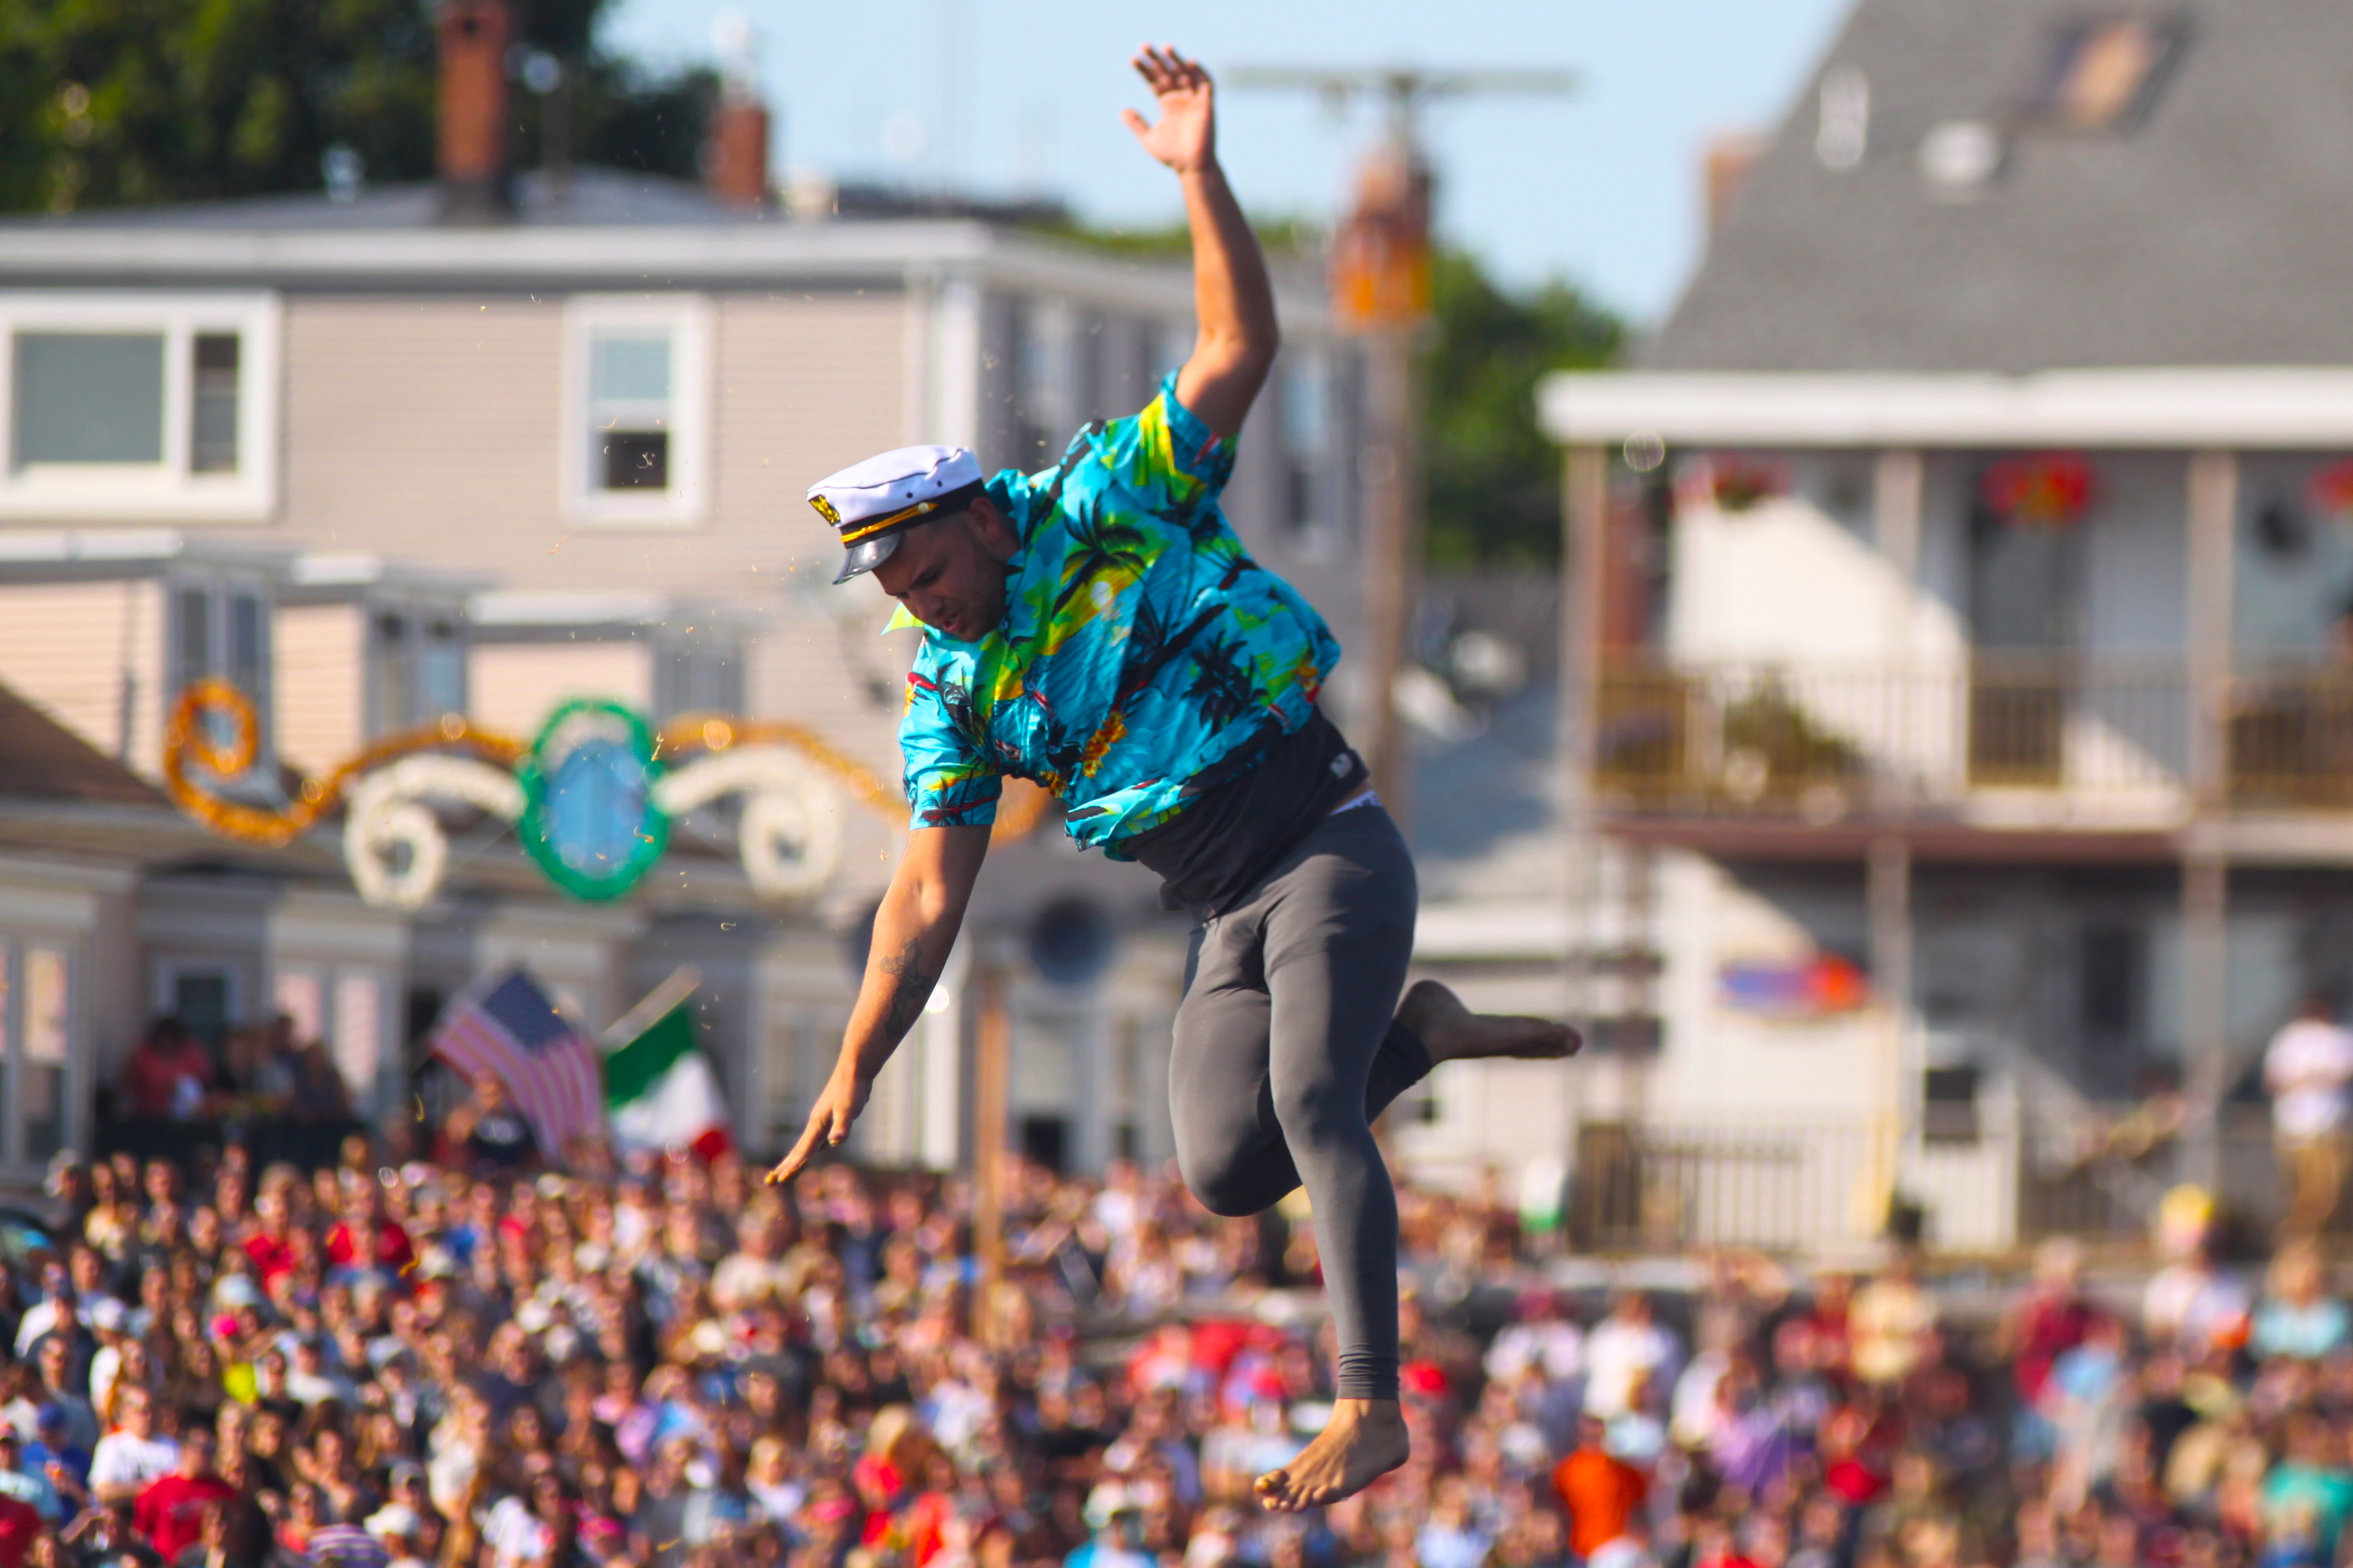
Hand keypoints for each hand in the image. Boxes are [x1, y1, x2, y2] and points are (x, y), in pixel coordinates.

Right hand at [765, 1064, 871, 1185]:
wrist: (855, 1069)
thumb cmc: (851, 1089)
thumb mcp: (848, 1110)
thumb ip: (841, 1126)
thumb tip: (834, 1143)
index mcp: (817, 1124)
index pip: (803, 1150)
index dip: (793, 1165)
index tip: (780, 1179)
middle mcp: (816, 1124)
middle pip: (798, 1150)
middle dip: (785, 1166)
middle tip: (770, 1182)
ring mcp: (822, 1121)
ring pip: (806, 1145)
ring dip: (796, 1159)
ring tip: (786, 1171)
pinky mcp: (831, 1118)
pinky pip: (817, 1139)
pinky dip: (811, 1149)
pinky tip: (815, 1151)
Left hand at [1123, 44, 1216, 174]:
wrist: (1192, 167)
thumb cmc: (1172, 156)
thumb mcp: (1149, 138)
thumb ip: (1137, 124)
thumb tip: (1123, 110)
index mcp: (1167, 104)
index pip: (1154, 81)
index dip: (1144, 70)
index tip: (1132, 60)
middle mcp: (1180, 99)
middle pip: (1168, 73)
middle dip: (1157, 60)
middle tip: (1144, 46)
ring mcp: (1194, 100)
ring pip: (1186, 74)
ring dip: (1177, 61)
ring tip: (1165, 48)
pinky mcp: (1207, 105)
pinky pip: (1206, 84)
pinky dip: (1200, 73)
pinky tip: (1190, 63)